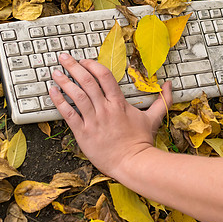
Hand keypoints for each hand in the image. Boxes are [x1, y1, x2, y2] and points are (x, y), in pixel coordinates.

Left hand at [48, 54, 172, 176]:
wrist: (133, 163)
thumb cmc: (141, 142)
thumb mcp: (154, 118)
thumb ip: (163, 99)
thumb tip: (170, 85)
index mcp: (119, 103)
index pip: (104, 76)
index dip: (92, 65)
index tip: (85, 61)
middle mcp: (105, 109)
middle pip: (87, 81)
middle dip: (73, 66)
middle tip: (64, 57)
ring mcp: (93, 121)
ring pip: (76, 95)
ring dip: (64, 81)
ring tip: (55, 72)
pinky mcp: (83, 133)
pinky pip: (69, 114)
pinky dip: (59, 101)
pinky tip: (52, 91)